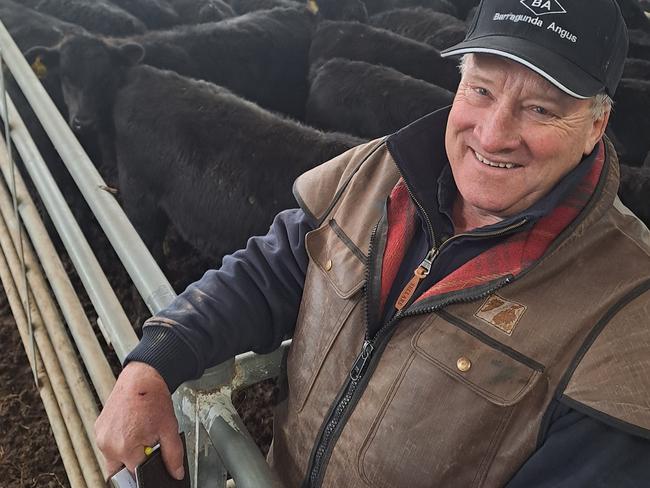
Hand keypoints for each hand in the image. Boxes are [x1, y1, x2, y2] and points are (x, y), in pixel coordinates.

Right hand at [94, 361, 184, 479]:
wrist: (141, 377)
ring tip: (139, 434)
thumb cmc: (153, 398)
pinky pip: (108, 445)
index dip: (147, 469)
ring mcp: (101, 436)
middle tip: (146, 447)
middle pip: (121, 470)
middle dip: (134, 464)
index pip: (136, 475)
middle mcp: (109, 444)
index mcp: (126, 447)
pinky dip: (119, 443)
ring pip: (113, 459)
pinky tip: (131, 429)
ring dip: (126, 453)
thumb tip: (176, 473)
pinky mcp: (98, 428)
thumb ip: (173, 455)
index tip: (152, 461)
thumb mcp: (169, 429)